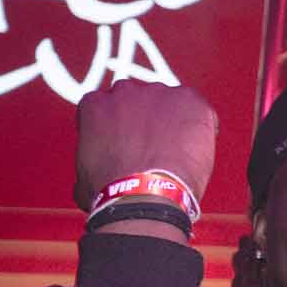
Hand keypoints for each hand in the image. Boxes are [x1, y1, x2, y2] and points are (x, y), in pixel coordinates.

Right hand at [73, 80, 217, 212]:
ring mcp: (158, 93)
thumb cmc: (112, 193)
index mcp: (94, 105)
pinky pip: (199, 108)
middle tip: (157, 147)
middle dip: (149, 120)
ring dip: (175, 121)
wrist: (144, 194)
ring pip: (170, 103)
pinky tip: (199, 148)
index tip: (131, 143)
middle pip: (141, 101)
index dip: (123, 127)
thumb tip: (98, 173)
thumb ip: (92, 160)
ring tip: (180, 151)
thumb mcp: (84, 175)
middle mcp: (124, 92)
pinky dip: (202, 125)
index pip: (110, 107)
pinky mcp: (189, 101)